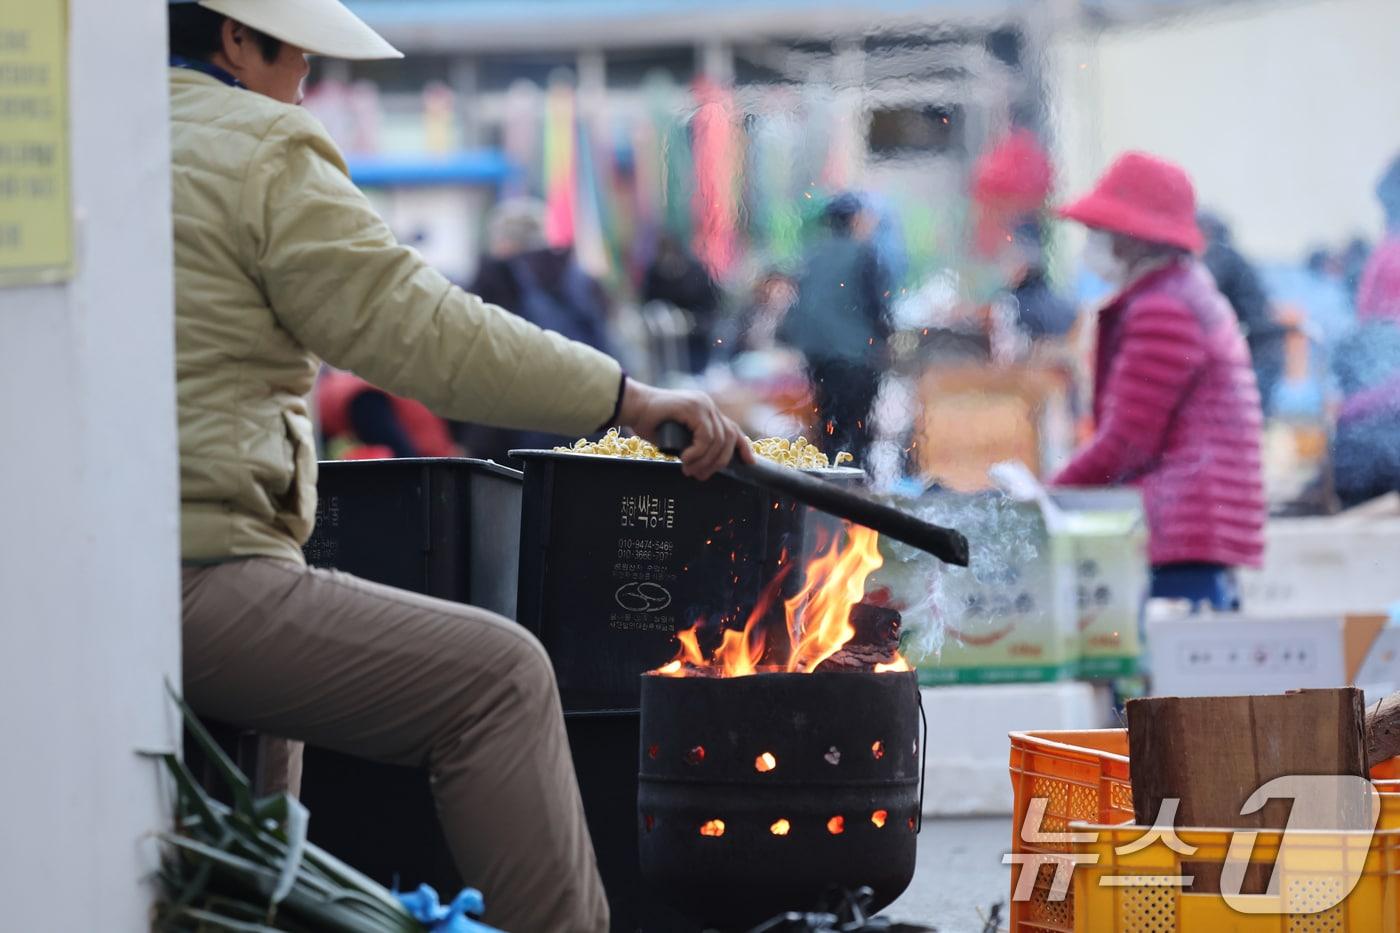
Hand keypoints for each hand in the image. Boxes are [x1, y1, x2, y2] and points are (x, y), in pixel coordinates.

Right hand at [617, 380, 753, 479]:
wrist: (633, 407)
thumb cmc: (650, 424)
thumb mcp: (679, 438)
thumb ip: (694, 445)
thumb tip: (706, 466)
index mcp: (707, 411)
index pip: (733, 429)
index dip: (743, 447)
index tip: (750, 463)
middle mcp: (708, 406)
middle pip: (729, 437)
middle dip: (719, 462)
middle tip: (700, 476)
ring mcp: (703, 405)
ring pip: (719, 440)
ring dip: (705, 461)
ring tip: (688, 470)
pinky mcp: (694, 407)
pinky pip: (706, 437)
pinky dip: (698, 452)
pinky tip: (685, 459)